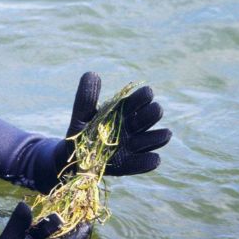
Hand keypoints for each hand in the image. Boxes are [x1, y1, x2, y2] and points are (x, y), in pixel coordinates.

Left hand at [57, 71, 171, 175]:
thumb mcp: (81, 115)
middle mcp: (131, 128)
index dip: (143, 97)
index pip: (137, 101)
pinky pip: (141, 163)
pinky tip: (154, 158)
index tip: (147, 93)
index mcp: (123, 112)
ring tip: (165, 134)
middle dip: (152, 114)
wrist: (73, 157)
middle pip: (147, 119)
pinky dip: (148, 161)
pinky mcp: (128, 165)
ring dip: (157, 137)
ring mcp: (132, 147)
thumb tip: (92, 74)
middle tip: (155, 110)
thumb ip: (86, 97)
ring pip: (151, 140)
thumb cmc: (80, 132)